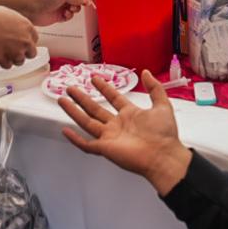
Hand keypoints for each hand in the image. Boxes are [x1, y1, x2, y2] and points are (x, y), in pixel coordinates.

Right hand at [0, 4, 38, 67]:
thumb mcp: (5, 12)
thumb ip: (14, 20)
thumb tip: (11, 21)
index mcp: (26, 27)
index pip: (35, 38)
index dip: (27, 40)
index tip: (22, 41)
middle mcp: (24, 41)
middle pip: (31, 53)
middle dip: (24, 52)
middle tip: (14, 50)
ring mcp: (16, 52)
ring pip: (20, 61)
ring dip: (13, 58)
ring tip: (3, 52)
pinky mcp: (6, 61)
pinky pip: (7, 65)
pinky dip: (2, 62)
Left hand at [18, 0, 91, 25]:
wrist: (29, 8)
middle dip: (81, 1)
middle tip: (82, 4)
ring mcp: (60, 4)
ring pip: (74, 7)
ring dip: (75, 9)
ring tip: (70, 9)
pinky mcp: (58, 14)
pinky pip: (69, 16)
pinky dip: (69, 16)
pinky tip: (65, 14)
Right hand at [59, 70, 191, 194]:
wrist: (163, 155)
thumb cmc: (165, 134)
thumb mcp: (163, 105)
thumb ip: (155, 88)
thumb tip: (147, 72)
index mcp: (130, 114)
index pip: (113, 98)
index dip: (104, 88)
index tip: (94, 78)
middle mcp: (117, 125)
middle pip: (95, 109)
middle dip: (82, 98)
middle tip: (71, 88)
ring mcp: (110, 137)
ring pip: (87, 122)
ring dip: (74, 111)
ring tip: (62, 100)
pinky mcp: (105, 149)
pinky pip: (86, 144)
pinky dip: (75, 139)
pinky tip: (65, 130)